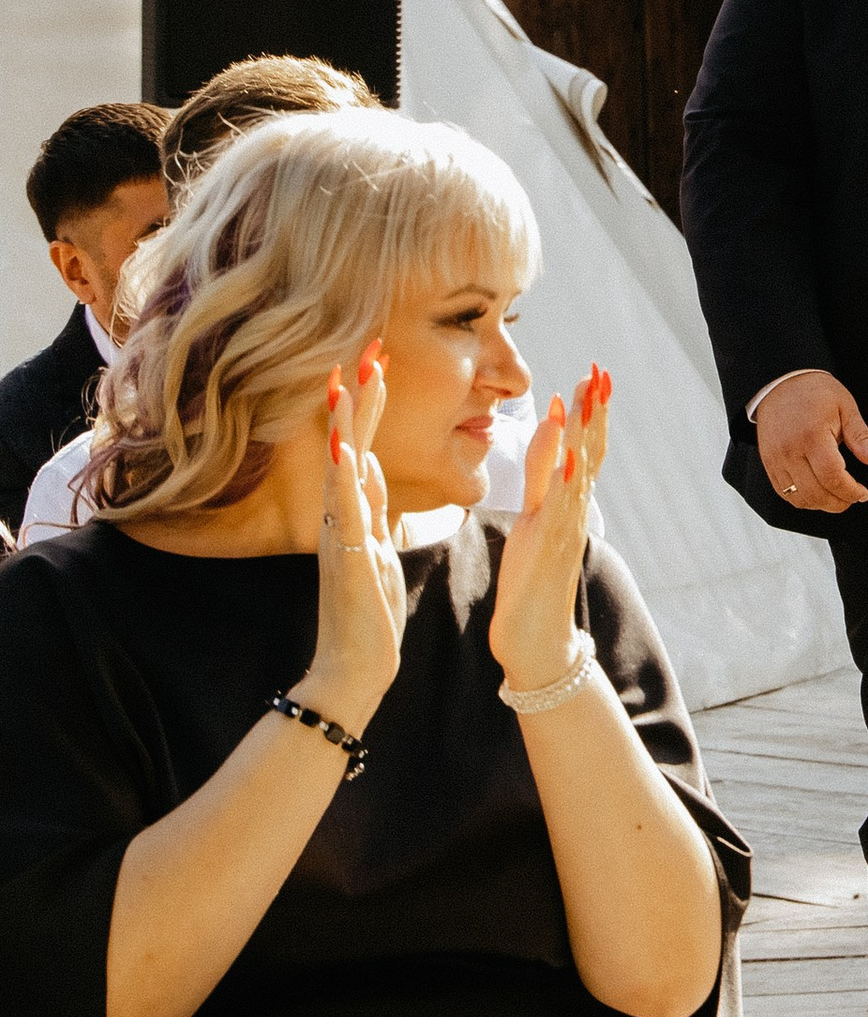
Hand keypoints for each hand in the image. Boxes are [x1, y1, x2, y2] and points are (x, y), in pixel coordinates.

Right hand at [304, 341, 407, 728]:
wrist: (355, 666)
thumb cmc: (367, 609)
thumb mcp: (375, 545)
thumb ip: (372, 505)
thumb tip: (370, 464)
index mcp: (356, 511)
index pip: (364, 444)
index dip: (371, 404)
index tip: (378, 360)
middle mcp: (343, 516)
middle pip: (351, 444)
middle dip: (359, 398)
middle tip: (366, 350)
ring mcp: (341, 535)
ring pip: (342, 469)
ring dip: (346, 425)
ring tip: (347, 383)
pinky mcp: (345, 558)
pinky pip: (345, 513)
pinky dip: (345, 480)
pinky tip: (346, 451)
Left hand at [490, 368, 613, 688]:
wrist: (535, 641)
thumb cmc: (530, 589)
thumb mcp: (533, 529)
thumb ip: (541, 493)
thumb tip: (550, 462)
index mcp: (565, 506)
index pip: (584, 450)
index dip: (589, 414)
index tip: (592, 377)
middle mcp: (571, 512)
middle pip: (591, 452)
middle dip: (594, 411)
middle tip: (599, 370)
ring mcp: (564, 528)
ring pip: (580, 472)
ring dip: (584, 432)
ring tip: (586, 395)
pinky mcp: (549, 547)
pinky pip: (561, 507)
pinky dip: (569, 479)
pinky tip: (573, 456)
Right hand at [755, 368, 867, 513]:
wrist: (780, 383)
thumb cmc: (815, 392)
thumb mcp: (845, 407)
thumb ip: (861, 437)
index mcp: (812, 436)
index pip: (832, 477)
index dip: (851, 492)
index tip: (863, 493)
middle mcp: (790, 450)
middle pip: (815, 493)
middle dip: (839, 503)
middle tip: (853, 497)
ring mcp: (776, 459)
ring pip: (798, 498)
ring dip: (821, 504)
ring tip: (837, 496)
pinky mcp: (768, 463)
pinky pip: (784, 493)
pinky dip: (803, 499)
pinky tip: (818, 492)